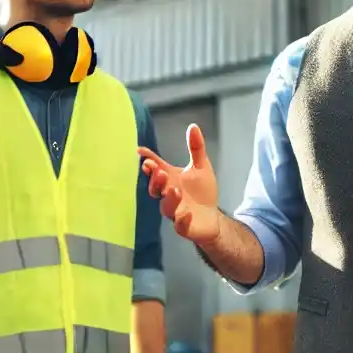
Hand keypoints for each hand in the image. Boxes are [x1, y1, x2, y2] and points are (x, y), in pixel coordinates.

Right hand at [138, 124, 221, 244]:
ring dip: (169, 199)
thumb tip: (193, 126)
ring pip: (166, 207)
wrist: (212, 218)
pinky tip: (187, 214)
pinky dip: (182, 220)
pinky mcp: (185, 226)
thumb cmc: (202, 192)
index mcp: (170, 179)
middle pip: (156, 189)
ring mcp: (175, 212)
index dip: (148, 161)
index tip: (140, 152)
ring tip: (174, 189)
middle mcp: (168, 195)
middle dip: (156, 180)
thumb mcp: (201, 167)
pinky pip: (181, 225)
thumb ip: (196, 148)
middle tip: (159, 171)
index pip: (155, 169)